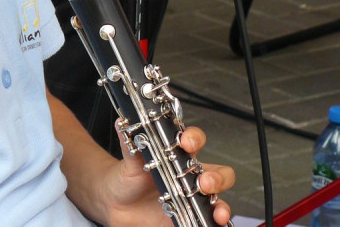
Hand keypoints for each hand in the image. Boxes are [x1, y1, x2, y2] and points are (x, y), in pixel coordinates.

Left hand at [101, 126, 234, 226]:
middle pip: (219, 172)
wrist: (117, 204)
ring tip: (216, 212)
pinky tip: (211, 224)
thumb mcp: (129, 159)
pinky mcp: (189, 217)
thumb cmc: (127, 176)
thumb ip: (130, 143)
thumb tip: (123, 123)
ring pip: (218, 200)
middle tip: (204, 182)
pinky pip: (207, 221)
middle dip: (217, 177)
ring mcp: (192, 198)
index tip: (186, 142)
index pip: (195, 141)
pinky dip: (213, 224)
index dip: (194, 139)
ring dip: (222, 206)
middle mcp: (189, 176)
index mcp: (177, 155)